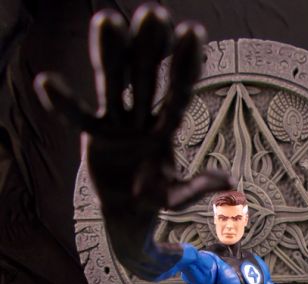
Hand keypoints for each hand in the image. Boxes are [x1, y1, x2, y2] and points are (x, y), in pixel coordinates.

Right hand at [33, 3, 232, 255]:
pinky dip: (63, 103)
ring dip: (111, 53)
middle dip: (150, 48)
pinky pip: (77, 115)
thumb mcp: (175, 197)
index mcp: (168, 127)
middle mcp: (143, 116)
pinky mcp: (94, 131)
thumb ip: (197, 188)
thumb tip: (229, 181)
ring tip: (107, 19)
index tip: (192, 32)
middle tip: (154, 14)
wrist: (127, 209)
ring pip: (114, 82)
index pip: (179, 92)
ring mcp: (118, 120)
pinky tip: (47, 83)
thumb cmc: (154, 198)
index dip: (184, 65)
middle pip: (147, 77)